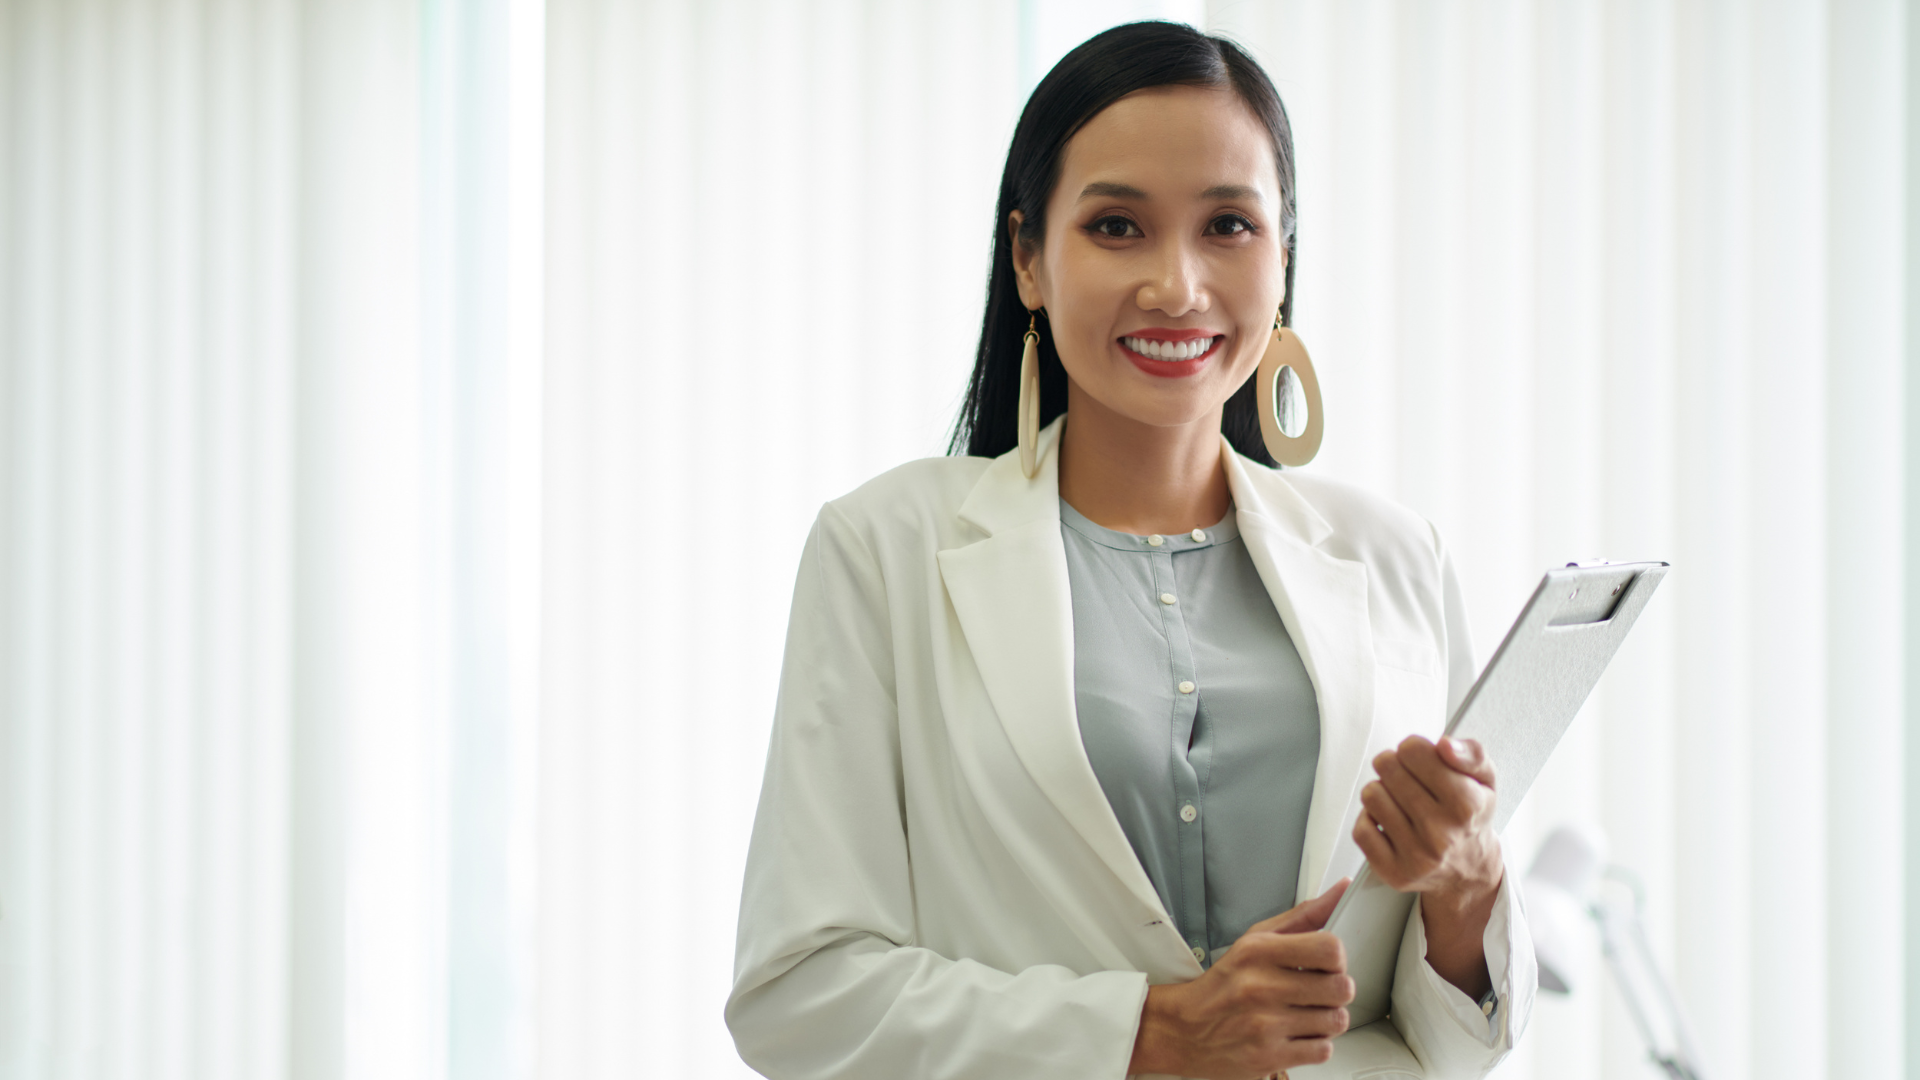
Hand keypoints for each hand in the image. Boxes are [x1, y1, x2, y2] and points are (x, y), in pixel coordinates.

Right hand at [1127, 880, 1355, 1079]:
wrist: (1184, 1030)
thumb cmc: (1224, 985)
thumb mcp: (1255, 940)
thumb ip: (1302, 917)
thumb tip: (1340, 891)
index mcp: (1258, 952)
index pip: (1330, 949)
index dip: (1337, 958)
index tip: (1327, 963)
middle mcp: (1261, 987)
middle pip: (1340, 988)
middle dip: (1336, 990)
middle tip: (1319, 990)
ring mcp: (1265, 1025)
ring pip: (1336, 1021)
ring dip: (1328, 1019)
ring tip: (1306, 1013)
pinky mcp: (1270, 1057)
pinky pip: (1323, 1050)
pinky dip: (1316, 1044)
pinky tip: (1297, 1033)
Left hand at [1352, 735, 1502, 995]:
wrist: (1472, 876)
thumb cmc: (1474, 817)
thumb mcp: (1487, 779)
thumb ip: (1470, 752)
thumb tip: (1444, 743)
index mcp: (1467, 807)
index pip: (1415, 751)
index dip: (1412, 746)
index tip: (1421, 754)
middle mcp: (1442, 834)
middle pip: (1387, 771)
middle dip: (1393, 766)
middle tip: (1406, 775)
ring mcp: (1415, 857)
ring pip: (1371, 797)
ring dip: (1380, 792)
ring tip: (1402, 802)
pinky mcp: (1391, 874)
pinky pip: (1360, 828)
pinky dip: (1369, 822)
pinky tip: (1391, 827)